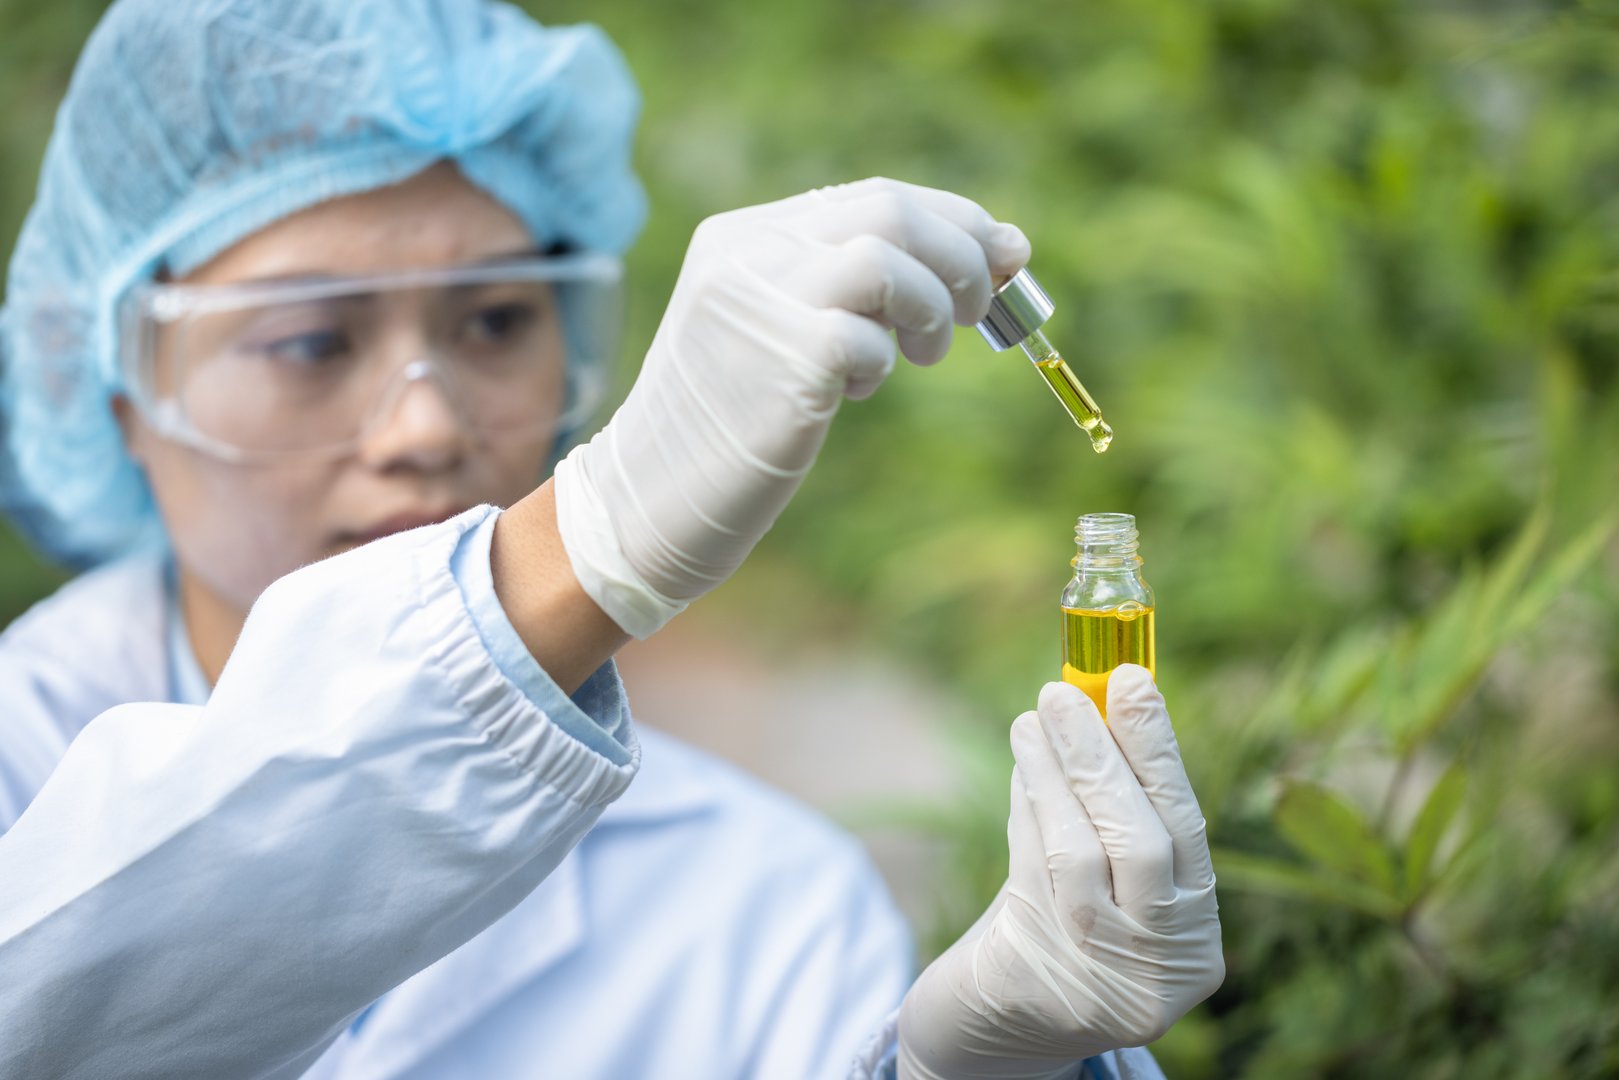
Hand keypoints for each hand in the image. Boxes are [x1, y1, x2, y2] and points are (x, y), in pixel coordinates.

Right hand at [553, 177, 1029, 635]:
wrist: (645, 500)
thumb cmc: (727, 425)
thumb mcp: (778, 332)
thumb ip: (847, 288)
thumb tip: (989, 256)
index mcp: (743, 236)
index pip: (874, 196)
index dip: (956, 221)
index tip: (1006, 254)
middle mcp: (746, 252)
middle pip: (891, 209)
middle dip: (963, 255)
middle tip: (980, 310)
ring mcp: (760, 299)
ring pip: (887, 256)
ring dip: (934, 306)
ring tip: (924, 354)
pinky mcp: (782, 357)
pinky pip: (870, 334)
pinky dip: (885, 360)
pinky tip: (855, 392)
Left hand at [897, 668, 1223, 1078]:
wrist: (999, 1029)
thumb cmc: (1061, 930)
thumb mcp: (1105, 878)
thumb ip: (1112, 805)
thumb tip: (1096, 694)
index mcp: (1195, 944)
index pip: (1187, 831)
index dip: (1160, 751)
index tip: (1131, 680)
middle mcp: (1159, 972)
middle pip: (1141, 845)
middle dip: (1103, 758)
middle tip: (1065, 692)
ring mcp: (1099, 985)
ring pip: (1079, 857)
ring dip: (1053, 776)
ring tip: (1034, 721)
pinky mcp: (1036, 987)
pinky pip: (1028, 877)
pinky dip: (1026, 815)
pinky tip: (1023, 772)